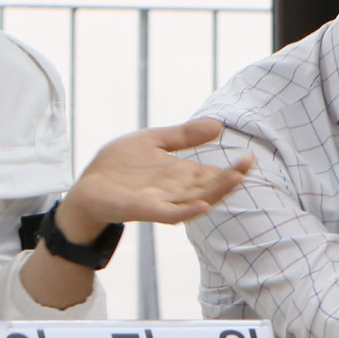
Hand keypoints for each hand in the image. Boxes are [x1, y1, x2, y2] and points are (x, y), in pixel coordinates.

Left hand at [58, 118, 251, 242]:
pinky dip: (187, 210)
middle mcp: (175, 190)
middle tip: (248, 166)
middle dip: (229, 179)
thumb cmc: (119, 166)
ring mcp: (161, 201)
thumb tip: (218, 124)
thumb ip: (182, 135)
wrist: (88, 186)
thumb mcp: (152, 141)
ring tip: (236, 180)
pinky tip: (203, 205)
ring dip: (216, 192)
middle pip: (209, 187)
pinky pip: (169, 213)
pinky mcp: (143, 209)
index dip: (231, 167)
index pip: (212, 172)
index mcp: (180, 175)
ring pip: (195, 199)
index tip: (250, 157)